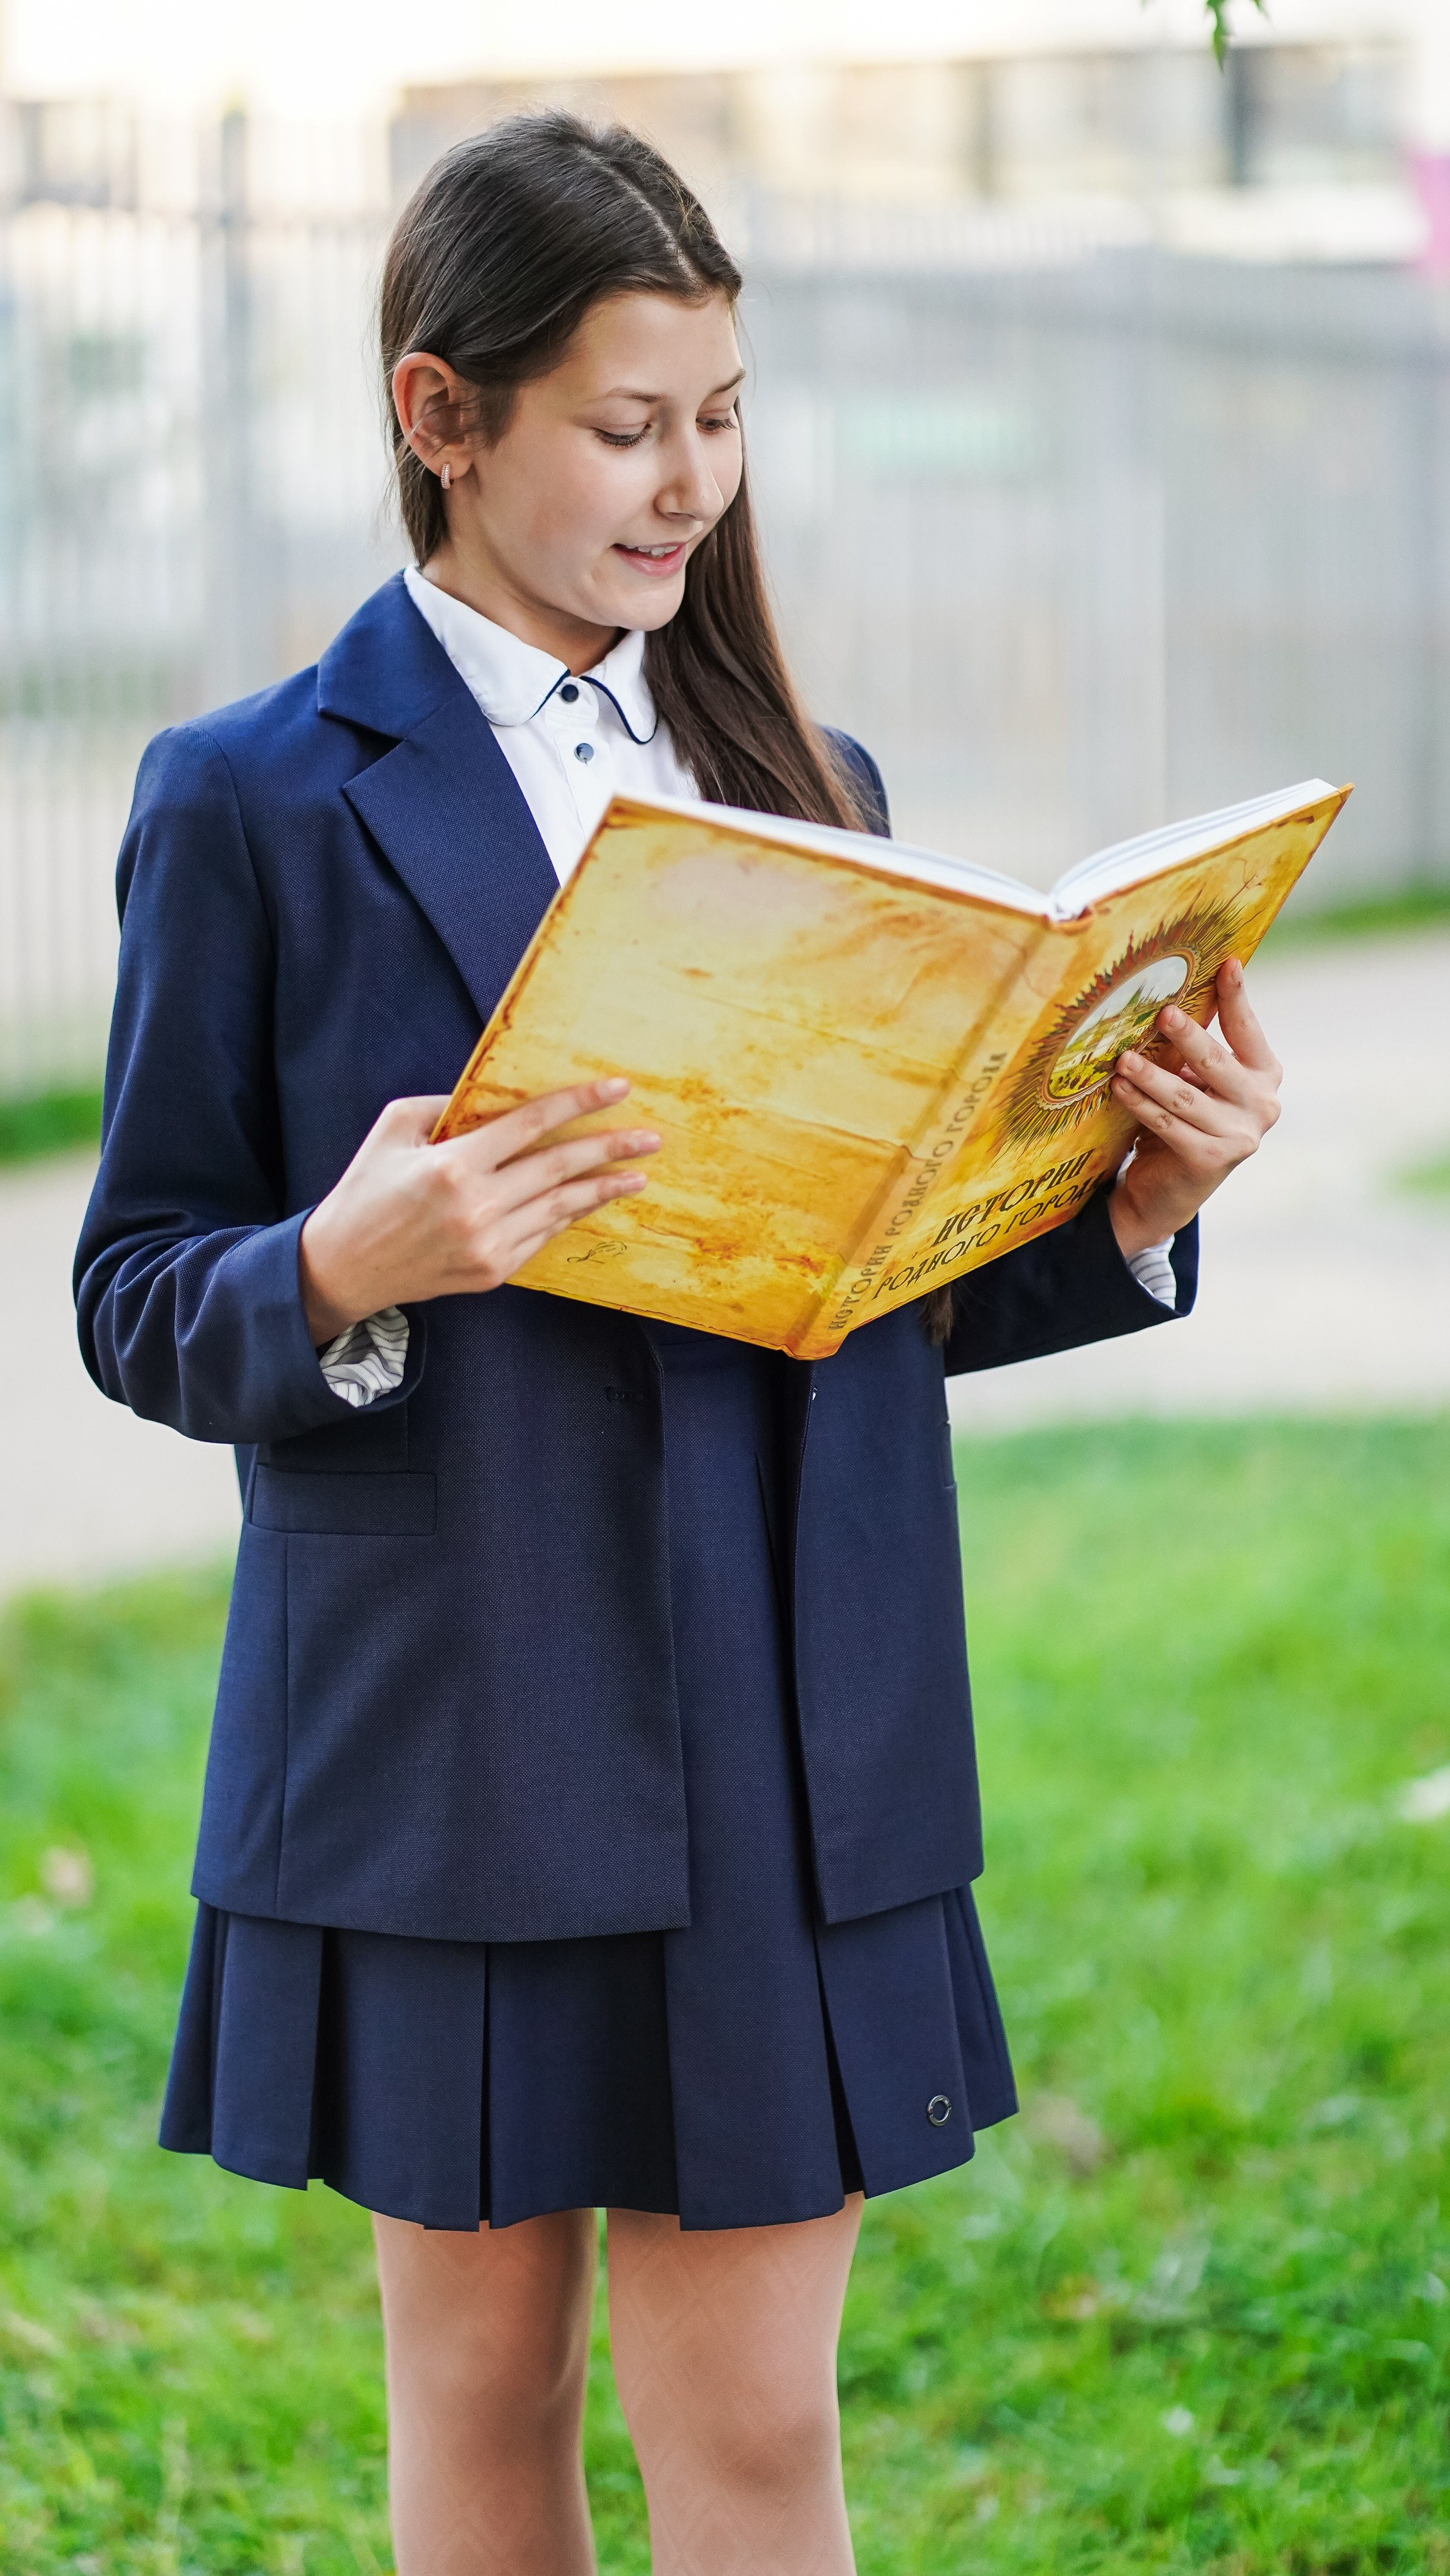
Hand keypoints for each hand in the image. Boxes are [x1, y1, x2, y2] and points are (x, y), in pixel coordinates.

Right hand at [298, 1078, 659, 1343]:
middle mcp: (477, 1207)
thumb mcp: (392, 1130)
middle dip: (612, 1149)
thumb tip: (492, 1094)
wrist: (344, 1267)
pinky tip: (589, 1201)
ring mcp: (488, 1245)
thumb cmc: (366, 1189)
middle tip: (651, 1137)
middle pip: (560, 1168)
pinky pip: (543, 1236)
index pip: (532, 1124)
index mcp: (453, 1165)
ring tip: (637, 1174)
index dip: (579, 1104)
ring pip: (561, 1207)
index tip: (618, 1088)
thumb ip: (442, 1107)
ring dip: (603, 1189)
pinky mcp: (492, 1272)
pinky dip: (568, 1216)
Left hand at [1107, 958, 1280, 1261]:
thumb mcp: (1198, 1081)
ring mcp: (1240, 1136)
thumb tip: (1171, 997)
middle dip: (1188, 1036)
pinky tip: (1119, 1088)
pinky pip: (1167, 1124)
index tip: (1227, 964)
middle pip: (1217, 1062)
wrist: (1169, 1190)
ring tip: (1122, 1058)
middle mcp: (1262, 1104)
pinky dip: (1140, 1105)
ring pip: (1186, 1097)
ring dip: (1150, 1075)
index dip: (1237, 998)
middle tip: (1162, 1014)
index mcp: (1265, 1075)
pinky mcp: (1210, 1159)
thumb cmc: (1184, 1121)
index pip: (1247, 1030)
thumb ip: (1197, 1049)